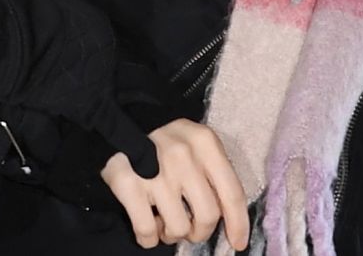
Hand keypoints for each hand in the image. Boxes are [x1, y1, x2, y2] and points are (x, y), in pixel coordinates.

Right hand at [101, 118, 248, 249]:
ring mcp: (155, 172)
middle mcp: (184, 157)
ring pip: (178, 229)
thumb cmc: (169, 139)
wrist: (124, 119)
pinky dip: (149, 238)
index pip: (231, 192)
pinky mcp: (128, 186)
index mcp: (206, 144)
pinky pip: (147, 232)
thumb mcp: (198, 143)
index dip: (238, 223)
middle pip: (207, 216)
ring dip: (172, 233)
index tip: (238, 243)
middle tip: (190, 226)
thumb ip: (214, 173)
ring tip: (165, 219)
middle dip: (200, 230)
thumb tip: (232, 219)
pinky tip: (149, 223)